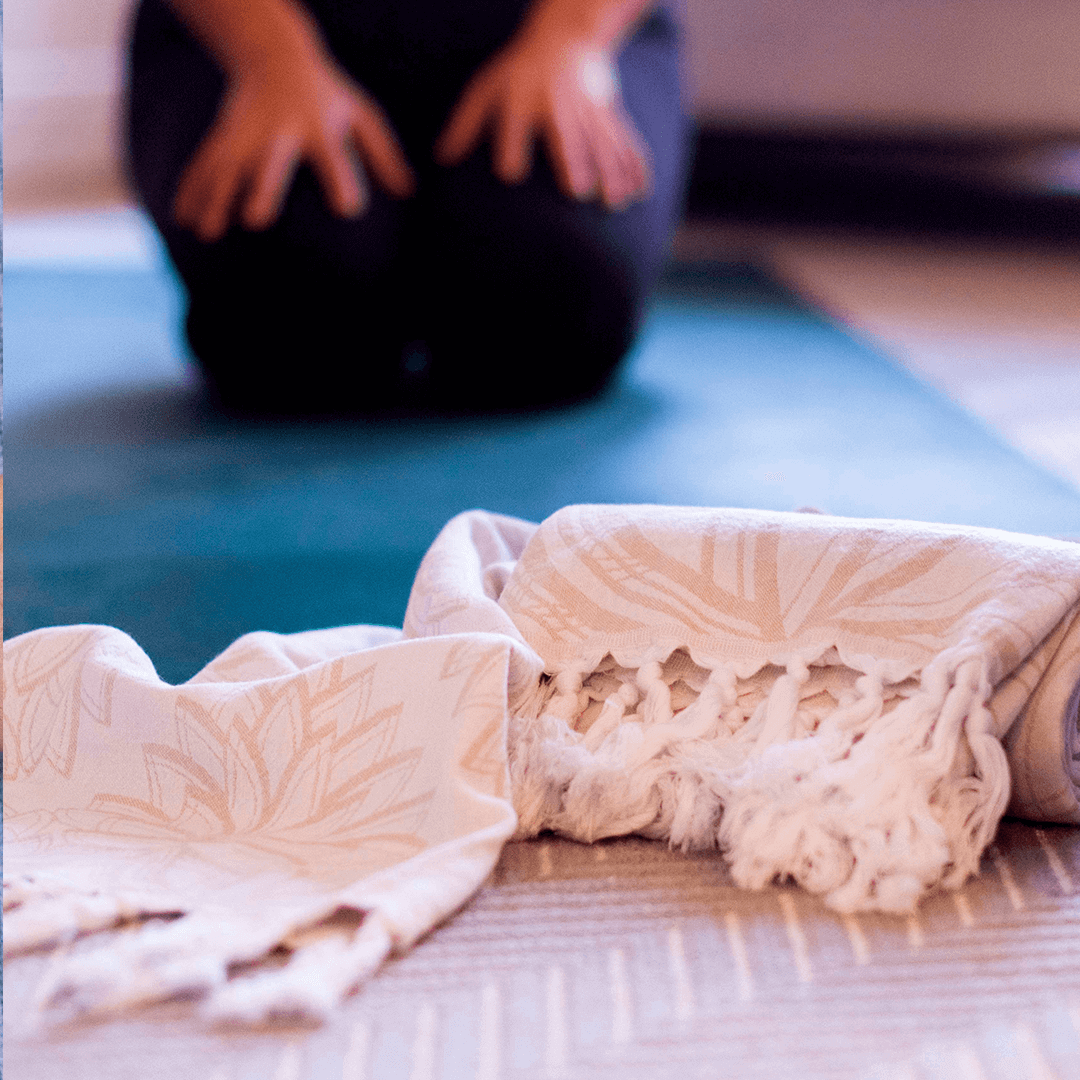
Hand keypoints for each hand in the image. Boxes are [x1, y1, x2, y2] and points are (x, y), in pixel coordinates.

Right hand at [173, 47, 415, 241]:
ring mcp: (247, 133)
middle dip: (263, 189)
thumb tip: (408, 192)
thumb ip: (383, 153)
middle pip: (271, 163)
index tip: (348, 208)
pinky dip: (191, 190)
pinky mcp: (223, 135)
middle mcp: (280, 132)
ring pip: (230, 167)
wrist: (274, 51)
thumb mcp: (360, 114)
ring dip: (217, 199)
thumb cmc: (326, 94)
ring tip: (207, 234)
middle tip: (257, 221)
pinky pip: (205, 164)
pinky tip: (181, 220)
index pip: (333, 157)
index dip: (342, 180)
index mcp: (319, 128)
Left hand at [435, 25, 650, 210]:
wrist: (567, 36)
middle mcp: (557, 104)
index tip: (510, 173)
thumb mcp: (486, 88)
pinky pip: (625, 139)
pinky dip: (635, 164)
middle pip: (567, 134)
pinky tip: (642, 190)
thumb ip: (465, 124)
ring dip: (611, 171)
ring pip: (602, 141)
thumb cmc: (517, 73)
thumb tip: (442, 160)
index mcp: (522, 98)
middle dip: (575, 160)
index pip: (514, 123)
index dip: (511, 145)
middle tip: (579, 191)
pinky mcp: (609, 113)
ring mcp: (588, 108)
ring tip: (615, 202)